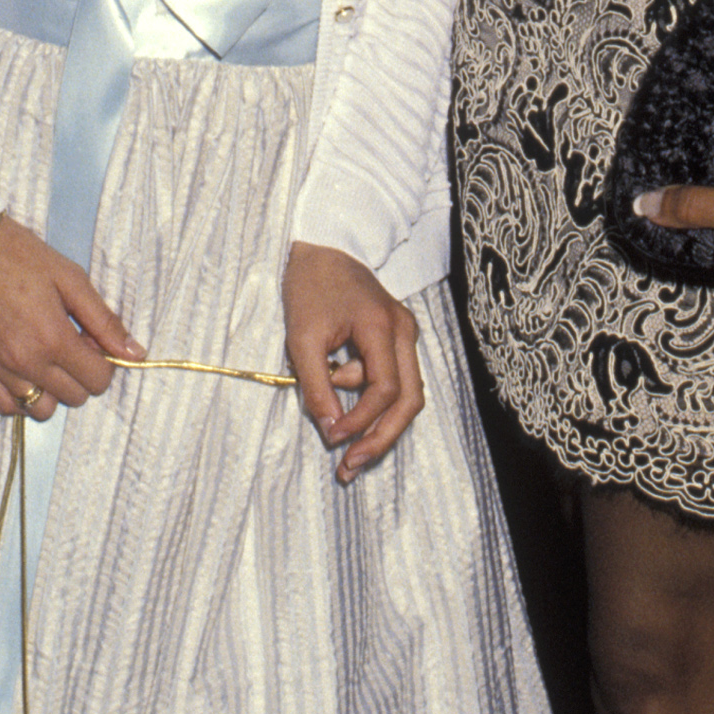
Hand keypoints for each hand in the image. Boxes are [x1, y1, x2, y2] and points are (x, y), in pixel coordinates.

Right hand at [0, 216, 142, 420]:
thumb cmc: (21, 255)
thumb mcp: (71, 279)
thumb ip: (104, 320)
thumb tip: (135, 353)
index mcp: (52, 338)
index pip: (98, 380)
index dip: (105, 362)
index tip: (93, 341)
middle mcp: (24, 362)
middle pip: (74, 397)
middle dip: (82, 374)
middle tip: (72, 343)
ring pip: (41, 409)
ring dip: (54, 389)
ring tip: (48, 358)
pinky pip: (8, 407)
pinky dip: (22, 396)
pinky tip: (25, 369)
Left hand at [282, 241, 423, 482]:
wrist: (323, 247)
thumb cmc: (310, 286)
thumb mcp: (302, 337)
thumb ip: (316, 385)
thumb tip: (330, 429)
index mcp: (383, 326)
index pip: (384, 389)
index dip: (360, 420)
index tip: (332, 438)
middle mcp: (404, 332)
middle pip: (410, 399)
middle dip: (382, 437)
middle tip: (353, 465)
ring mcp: (404, 334)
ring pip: (405, 393)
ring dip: (377, 423)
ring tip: (342, 444)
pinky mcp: (395, 338)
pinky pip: (392, 380)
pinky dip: (371, 401)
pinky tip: (343, 409)